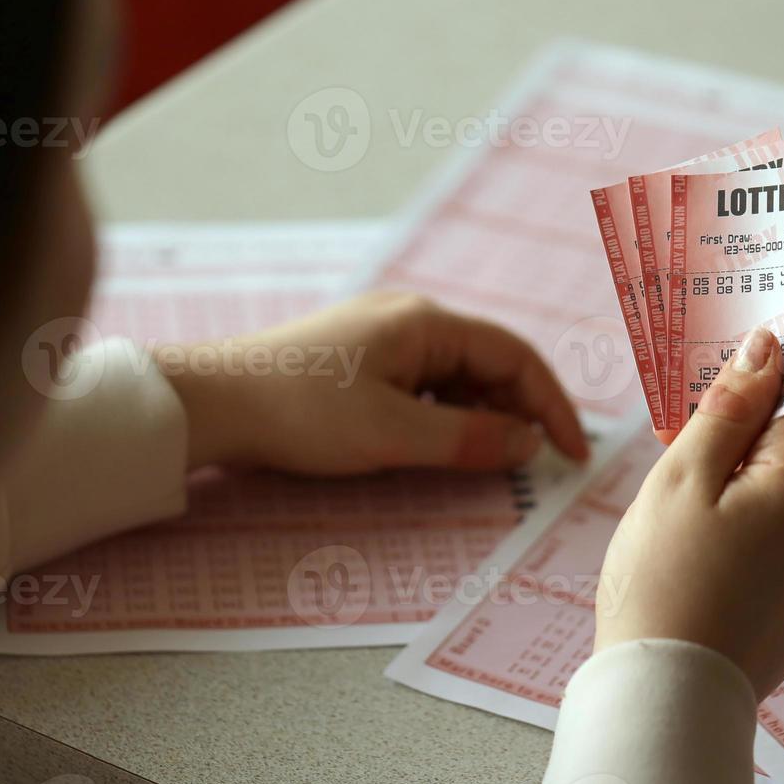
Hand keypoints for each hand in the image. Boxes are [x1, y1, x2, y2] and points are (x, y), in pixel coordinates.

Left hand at [157, 292, 589, 475]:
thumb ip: (466, 440)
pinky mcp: (358, 360)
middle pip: (487, 363)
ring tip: (490, 461)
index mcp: (424, 323)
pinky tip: (439, 446)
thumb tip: (526, 444)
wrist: (212, 403)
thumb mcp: (391, 434)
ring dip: (480, 416)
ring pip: (455, 377)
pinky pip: (422, 384)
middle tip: (536, 464)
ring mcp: (381, 338)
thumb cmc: (301, 412)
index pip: (514, 356)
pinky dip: (444, 415)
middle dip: (518, 412)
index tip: (571, 452)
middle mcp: (409, 320)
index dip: (550, 404)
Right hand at [593, 327, 783, 699]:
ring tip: (679, 527)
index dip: (744, 383)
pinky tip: (700, 563)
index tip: (700, 389)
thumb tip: (764, 350)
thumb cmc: (665, 585)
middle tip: (670, 468)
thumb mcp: (681, 480)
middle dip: (732, 444)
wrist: (671, 698)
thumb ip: (726, 409)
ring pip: (780, 495)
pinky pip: (781, 541)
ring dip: (735, 490)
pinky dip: (744, 534)